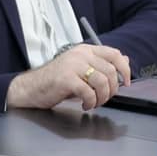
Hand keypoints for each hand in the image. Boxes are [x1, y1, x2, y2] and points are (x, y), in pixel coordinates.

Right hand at [5, 43, 131, 112]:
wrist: (30, 88)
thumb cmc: (55, 81)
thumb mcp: (81, 69)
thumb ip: (102, 64)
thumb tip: (125, 60)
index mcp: (85, 50)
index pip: (114, 54)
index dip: (125, 70)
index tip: (126, 82)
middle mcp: (80, 55)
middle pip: (110, 71)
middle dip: (112, 89)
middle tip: (104, 98)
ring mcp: (73, 66)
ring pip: (102, 82)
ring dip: (102, 97)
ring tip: (94, 102)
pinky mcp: (66, 79)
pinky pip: (89, 92)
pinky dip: (91, 102)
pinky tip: (85, 105)